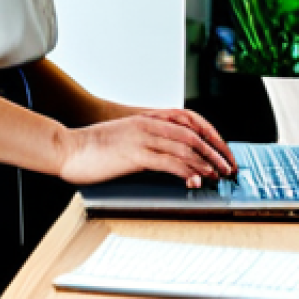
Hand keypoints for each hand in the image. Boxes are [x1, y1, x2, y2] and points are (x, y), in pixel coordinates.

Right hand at [57, 108, 236, 187]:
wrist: (69, 148)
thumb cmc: (94, 146)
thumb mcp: (125, 137)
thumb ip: (146, 140)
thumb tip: (166, 154)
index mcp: (147, 118)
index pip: (189, 120)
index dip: (210, 134)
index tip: (223, 150)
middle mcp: (148, 124)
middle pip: (193, 134)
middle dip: (215, 151)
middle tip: (229, 166)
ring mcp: (142, 138)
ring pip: (184, 147)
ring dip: (206, 162)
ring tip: (219, 175)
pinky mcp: (135, 155)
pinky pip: (168, 162)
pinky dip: (187, 171)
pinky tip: (196, 180)